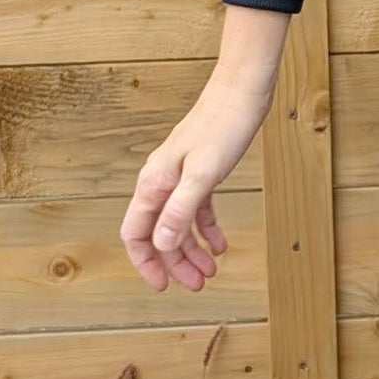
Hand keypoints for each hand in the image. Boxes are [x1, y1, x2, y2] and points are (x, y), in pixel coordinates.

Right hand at [119, 8, 288, 291]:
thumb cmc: (223, 126)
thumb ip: (180, 210)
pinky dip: (207, 229)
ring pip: (178, 224)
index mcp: (154, 183)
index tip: (163, 286)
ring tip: (211, 271)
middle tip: (198, 285)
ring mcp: (180, 177)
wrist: (242, 91)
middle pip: (159, 234)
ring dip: (192, 250)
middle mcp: (162, 182)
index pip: (136, 234)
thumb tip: (161, 244)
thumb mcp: (203, 174)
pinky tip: (221, 244)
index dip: (146, 263)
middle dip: (176, 263)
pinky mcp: (201, 172)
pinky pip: (197, 209)